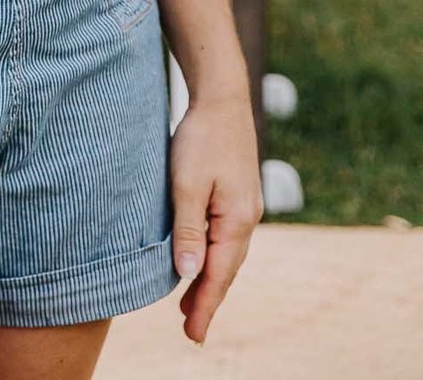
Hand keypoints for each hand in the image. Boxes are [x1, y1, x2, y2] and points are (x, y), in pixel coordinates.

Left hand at [170, 91, 263, 344]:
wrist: (222, 97)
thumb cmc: (201, 137)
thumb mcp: (186, 184)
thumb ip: (187, 230)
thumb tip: (187, 274)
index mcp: (237, 220)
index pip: (218, 275)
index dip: (205, 306)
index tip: (192, 335)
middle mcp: (246, 218)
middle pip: (226, 268)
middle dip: (208, 299)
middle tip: (190, 330)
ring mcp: (244, 206)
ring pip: (226, 253)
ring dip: (209, 278)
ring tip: (190, 304)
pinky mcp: (237, 194)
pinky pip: (225, 235)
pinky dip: (213, 254)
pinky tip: (201, 258)